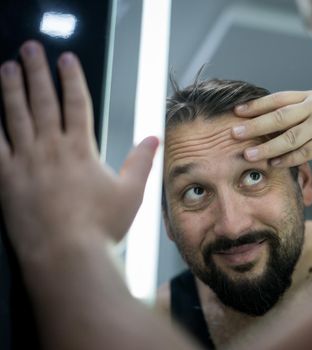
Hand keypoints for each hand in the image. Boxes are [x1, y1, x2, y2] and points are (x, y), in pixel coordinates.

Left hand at [0, 41, 157, 260]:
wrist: (66, 255)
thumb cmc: (100, 226)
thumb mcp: (131, 193)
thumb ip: (141, 162)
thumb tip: (153, 139)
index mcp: (81, 150)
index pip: (77, 104)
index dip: (72, 79)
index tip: (67, 59)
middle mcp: (51, 149)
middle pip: (43, 102)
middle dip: (37, 72)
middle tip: (31, 49)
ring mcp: (26, 162)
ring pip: (16, 116)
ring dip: (11, 89)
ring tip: (7, 67)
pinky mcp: (6, 179)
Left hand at [232, 90, 311, 174]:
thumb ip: (304, 114)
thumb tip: (272, 123)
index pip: (280, 98)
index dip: (258, 105)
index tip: (238, 112)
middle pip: (280, 116)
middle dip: (255, 126)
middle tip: (234, 133)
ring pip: (290, 136)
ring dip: (267, 147)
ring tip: (249, 155)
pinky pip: (305, 152)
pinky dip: (287, 160)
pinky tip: (273, 165)